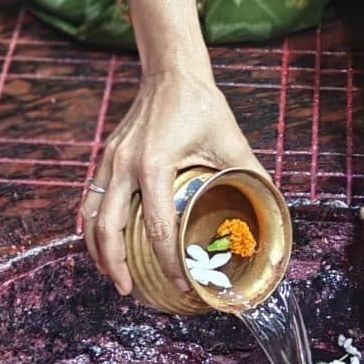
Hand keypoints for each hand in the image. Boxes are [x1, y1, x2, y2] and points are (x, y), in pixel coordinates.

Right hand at [85, 68, 262, 297]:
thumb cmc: (202, 105)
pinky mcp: (107, 156)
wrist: (171, 72)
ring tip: (112, 275)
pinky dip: (92, 225)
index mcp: (154, 164)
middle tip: (130, 291)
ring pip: (91, 216)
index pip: (155, 226)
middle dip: (116, 265)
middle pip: (109, 229)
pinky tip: (101, 242)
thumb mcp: (232, 141)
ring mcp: (110, 160)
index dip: (167, 260)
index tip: (180, 282)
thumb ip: (252, 174)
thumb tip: (273, 207)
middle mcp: (125, 165)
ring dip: (98, 250)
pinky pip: (90, 198)